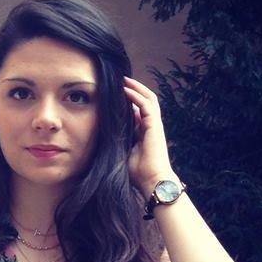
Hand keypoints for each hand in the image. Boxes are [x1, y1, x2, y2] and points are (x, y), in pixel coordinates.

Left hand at [124, 76, 175, 195]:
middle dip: (134, 90)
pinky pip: (147, 105)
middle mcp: (150, 126)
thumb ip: (119, 141)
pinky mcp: (155, 125)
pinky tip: (126, 90)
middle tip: (120, 81)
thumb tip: (106, 134)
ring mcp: (154, 125)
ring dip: (136, 88)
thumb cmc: (139, 173)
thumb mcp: (124, 153)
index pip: (138, 111)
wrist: (152, 180)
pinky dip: (136, 96)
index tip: (115, 95)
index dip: (128, 102)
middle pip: (145, 102)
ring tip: (124, 80)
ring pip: (148, 99)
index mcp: (144, 133)